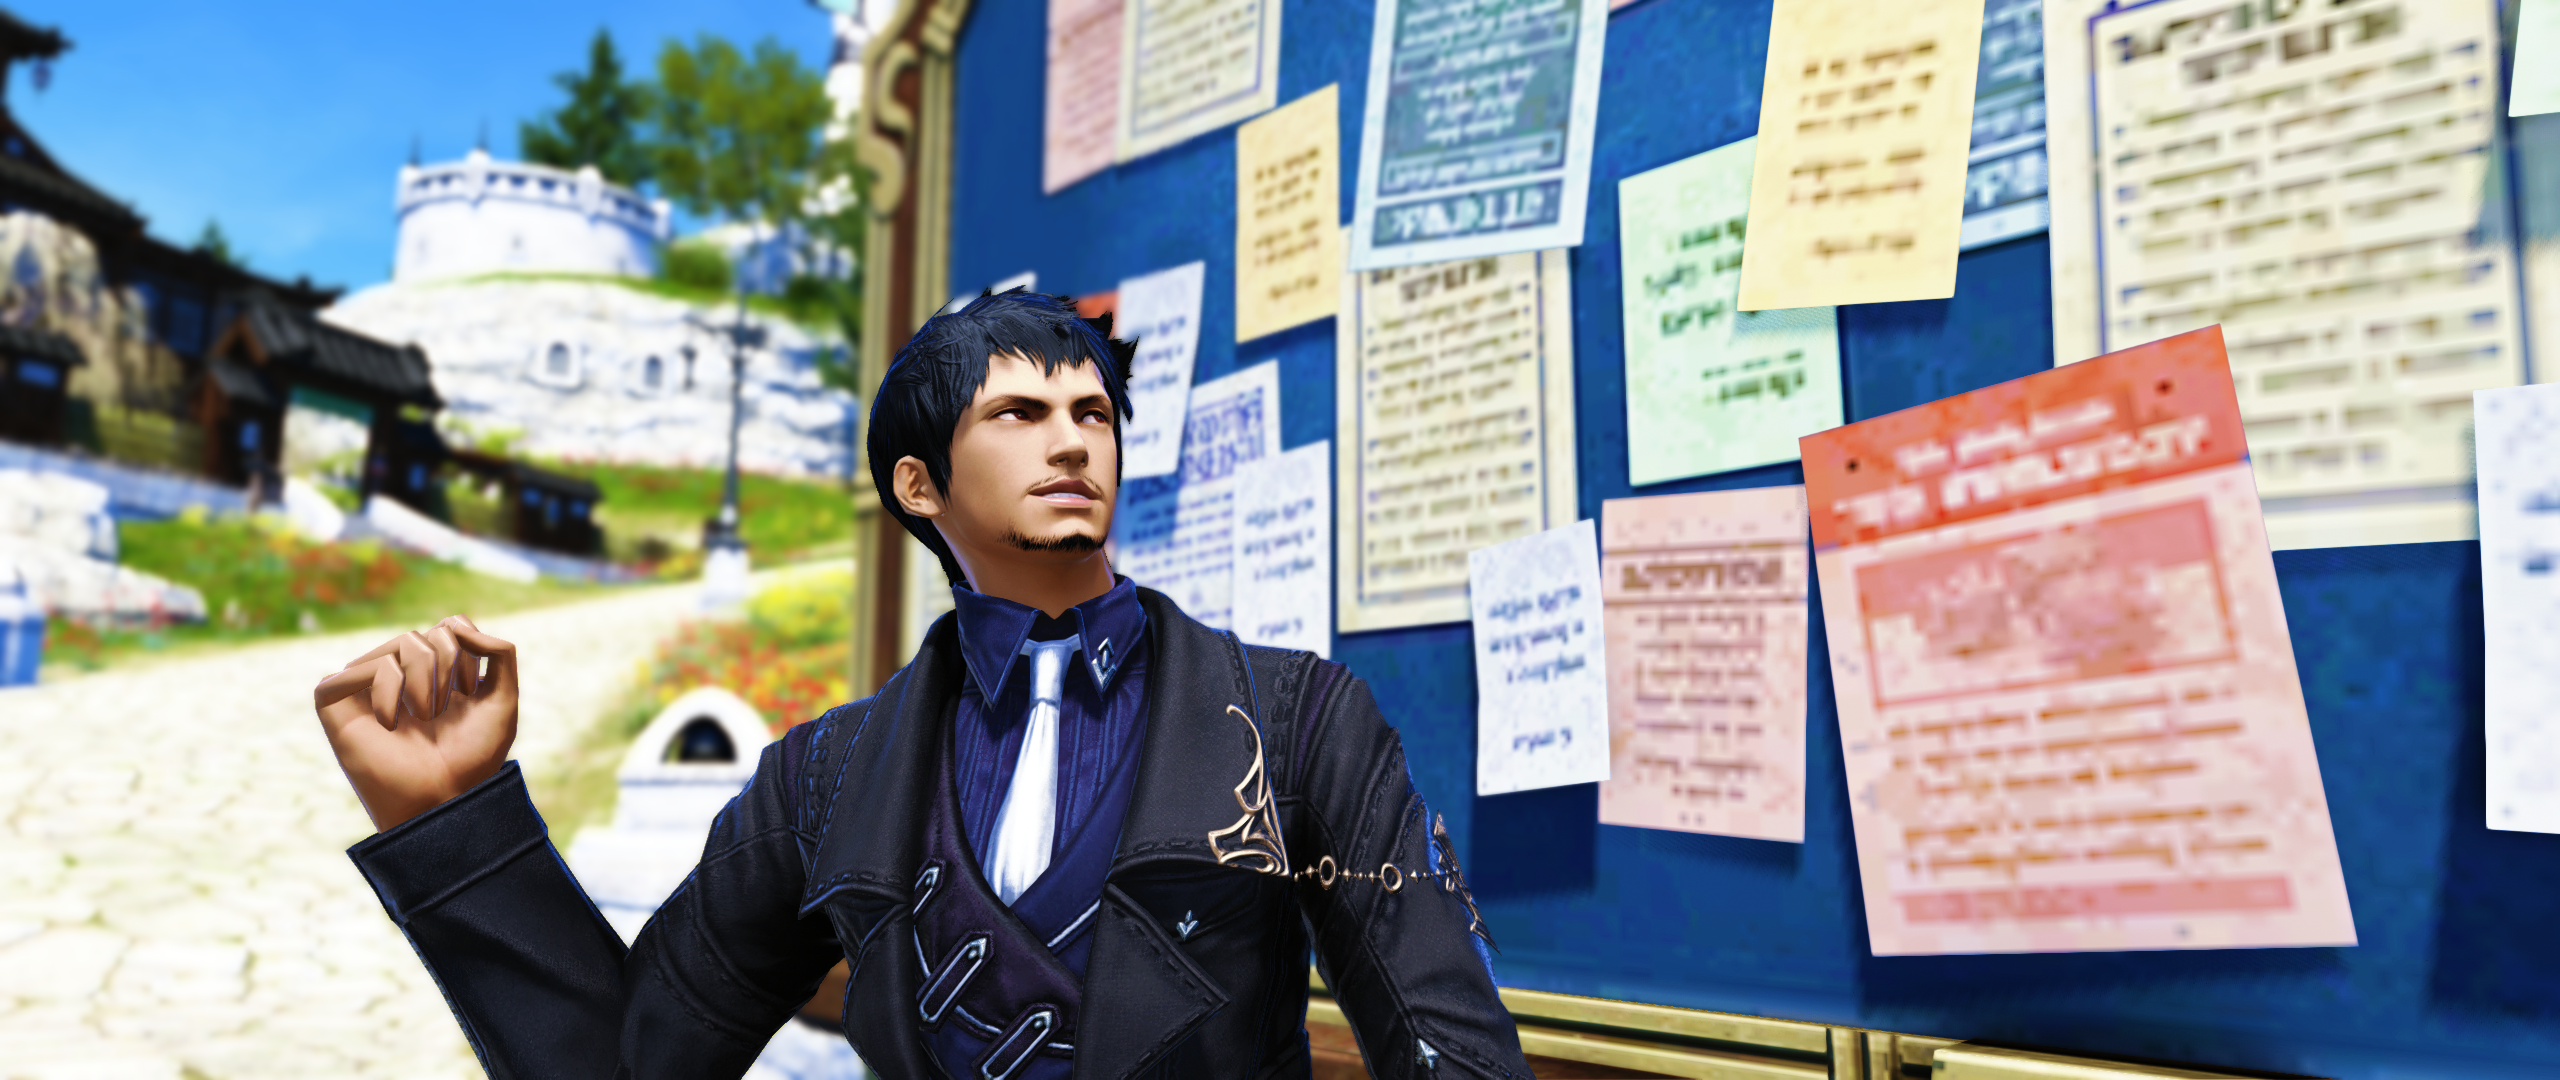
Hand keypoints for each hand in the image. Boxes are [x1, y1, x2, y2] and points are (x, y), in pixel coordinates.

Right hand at [315, 615, 519, 831]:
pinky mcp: (333, 699)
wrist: (442, 797)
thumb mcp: (502, 701)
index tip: (468, 696)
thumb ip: (499, 653)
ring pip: (402, 643)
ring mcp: (364, 684)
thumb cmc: (472, 757)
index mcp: (434, 671)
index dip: (467, 655)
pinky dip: (386, 690)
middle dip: (448, 671)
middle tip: (441, 714)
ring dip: (424, 683)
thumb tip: (455, 621)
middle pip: (429, 633)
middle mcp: (399, 673)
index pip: (450, 626)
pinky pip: (362, 666)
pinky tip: (389, 723)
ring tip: (420, 719)